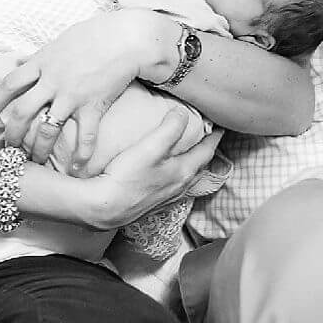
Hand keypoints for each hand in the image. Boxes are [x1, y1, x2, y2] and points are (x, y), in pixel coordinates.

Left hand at [0, 13, 153, 166]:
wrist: (124, 38)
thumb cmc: (94, 34)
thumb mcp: (60, 41)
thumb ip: (42, 56)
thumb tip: (24, 62)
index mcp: (42, 62)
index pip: (9, 84)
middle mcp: (52, 81)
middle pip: (22, 112)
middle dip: (12, 134)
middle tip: (8, 148)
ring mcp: (71, 95)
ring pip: (48, 129)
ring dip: (39, 149)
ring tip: (35, 162)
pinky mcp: (92, 105)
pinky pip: (84, 135)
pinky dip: (81, 154)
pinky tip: (77, 168)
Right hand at [79, 111, 222, 230]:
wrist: (102, 209)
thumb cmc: (125, 178)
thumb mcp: (150, 147)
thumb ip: (170, 128)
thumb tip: (183, 113)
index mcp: (183, 172)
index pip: (206, 152)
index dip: (214, 137)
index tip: (220, 126)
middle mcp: (178, 187)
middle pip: (199, 167)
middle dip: (205, 152)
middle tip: (208, 139)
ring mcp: (165, 198)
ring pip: (186, 179)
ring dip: (192, 166)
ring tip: (190, 155)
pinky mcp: (150, 203)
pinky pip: (172, 187)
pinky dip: (176, 177)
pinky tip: (167, 176)